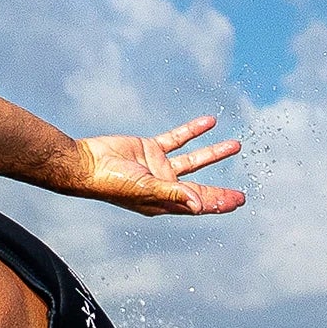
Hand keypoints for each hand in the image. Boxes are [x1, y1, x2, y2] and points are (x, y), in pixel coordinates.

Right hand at [74, 116, 244, 215]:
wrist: (86, 163)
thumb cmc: (110, 183)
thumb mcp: (145, 189)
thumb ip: (174, 193)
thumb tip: (200, 205)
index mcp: (163, 202)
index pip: (197, 204)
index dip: (219, 202)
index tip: (238, 200)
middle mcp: (163, 187)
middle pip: (199, 188)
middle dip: (219, 191)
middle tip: (240, 195)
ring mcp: (157, 167)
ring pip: (193, 161)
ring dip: (213, 153)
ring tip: (235, 145)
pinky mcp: (150, 149)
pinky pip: (177, 139)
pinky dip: (192, 131)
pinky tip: (208, 122)